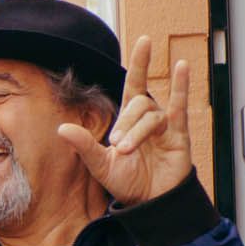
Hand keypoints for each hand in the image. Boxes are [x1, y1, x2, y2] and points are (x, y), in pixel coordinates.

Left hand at [54, 35, 192, 206]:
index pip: (134, 85)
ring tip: (129, 152)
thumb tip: (62, 129)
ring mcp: (165, 126)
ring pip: (152, 115)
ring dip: (138, 131)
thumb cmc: (128, 183)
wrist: (149, 204)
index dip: (139, 63)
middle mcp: (149, 118)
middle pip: (138, 105)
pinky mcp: (179, 136)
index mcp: (130, 121)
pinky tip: (182, 68)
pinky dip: (181, 87)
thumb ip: (84, 146)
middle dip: (126, 124)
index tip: (144, 41)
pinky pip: (180, 108)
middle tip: (118, 147)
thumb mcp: (101, 165)